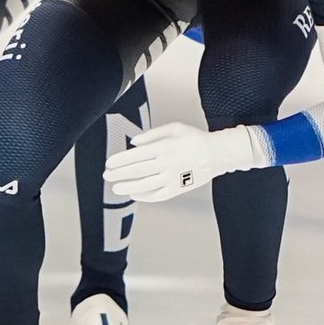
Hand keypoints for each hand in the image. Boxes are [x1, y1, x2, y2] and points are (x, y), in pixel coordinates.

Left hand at [104, 122, 269, 202]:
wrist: (217, 154)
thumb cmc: (195, 139)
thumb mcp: (174, 128)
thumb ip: (152, 135)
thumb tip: (133, 143)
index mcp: (165, 147)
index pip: (136, 155)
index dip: (120, 160)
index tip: (109, 163)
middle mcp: (167, 164)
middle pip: (137, 171)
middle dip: (118, 174)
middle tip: (106, 176)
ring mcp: (172, 178)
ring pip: (145, 185)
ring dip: (127, 187)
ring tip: (115, 188)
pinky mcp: (178, 189)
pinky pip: (157, 195)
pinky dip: (144, 196)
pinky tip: (134, 194)